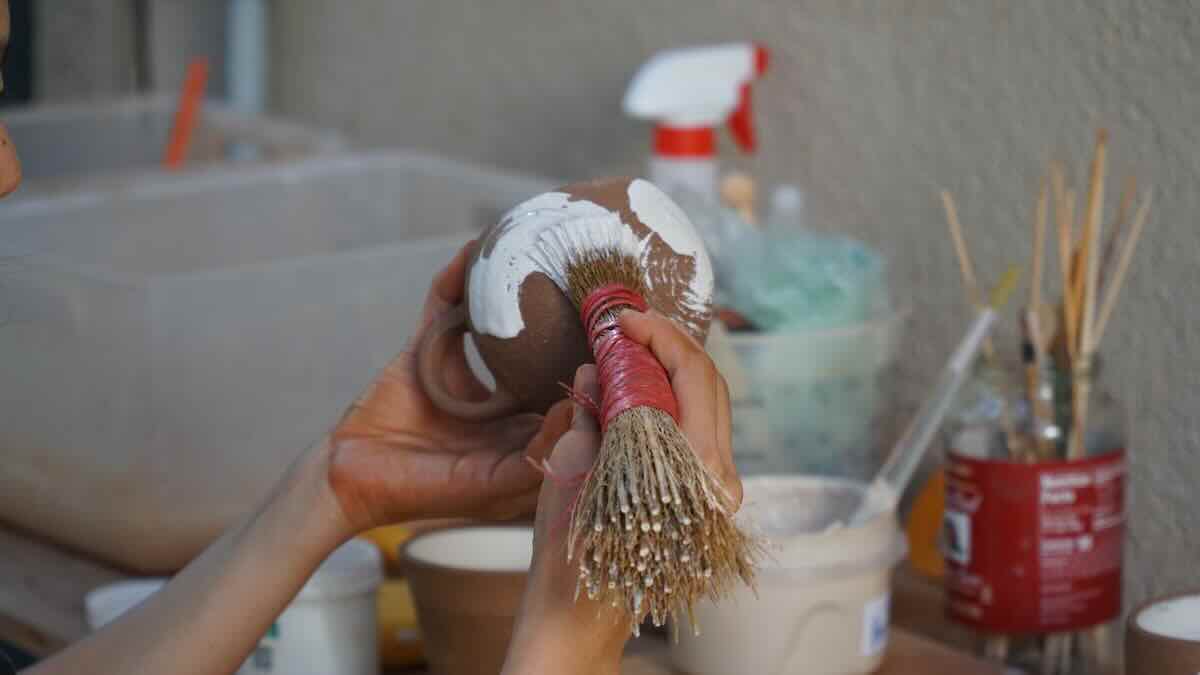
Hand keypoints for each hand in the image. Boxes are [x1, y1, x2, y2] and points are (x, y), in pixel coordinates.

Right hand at [320, 241, 572, 534]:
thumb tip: (577, 405)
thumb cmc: (424, 493)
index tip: (614, 340)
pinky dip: (455, 278)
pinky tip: (472, 251)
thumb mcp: (493, 485)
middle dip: (560, 318)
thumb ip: (536, 455)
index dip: (590, 367)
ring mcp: (463, 367)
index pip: (565, 390)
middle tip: (588, 285)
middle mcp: (497, 394)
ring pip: (494, 320)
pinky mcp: (425, 348)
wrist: (351, 481)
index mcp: (520, 428)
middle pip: (537, 347)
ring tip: (538, 258)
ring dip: (511, 290)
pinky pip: (443, 305)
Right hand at [502, 310, 738, 673]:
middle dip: (668, 342)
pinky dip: (668, 396)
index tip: (624, 317)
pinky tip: (637, 383)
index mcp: (698, 471)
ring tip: (628, 345)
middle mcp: (720, 477)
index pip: (695, 377)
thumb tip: (598, 368)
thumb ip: (595, 413)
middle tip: (627, 322)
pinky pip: (694, 426)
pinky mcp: (702, 491)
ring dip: (670, 366)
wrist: (583, 616)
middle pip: (709, 383)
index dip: (660, 335)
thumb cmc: (575, 554)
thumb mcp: (575, 470)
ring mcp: (716, 486)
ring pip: (706, 403)